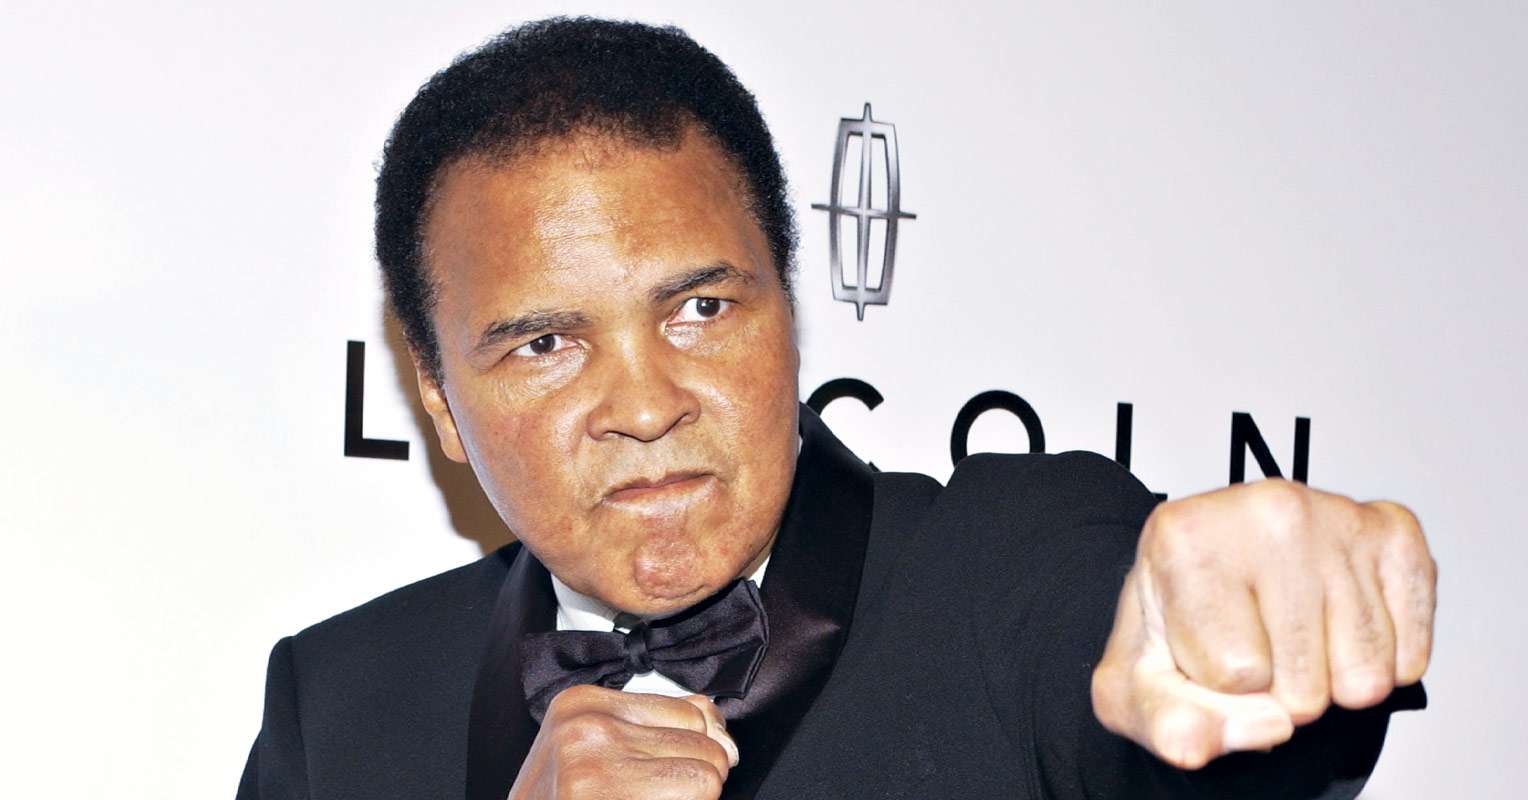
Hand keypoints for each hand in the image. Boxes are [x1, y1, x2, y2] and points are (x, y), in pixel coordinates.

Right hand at [508, 685, 738, 799]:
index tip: (667, 772)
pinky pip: (693, 799)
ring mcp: (594, 768)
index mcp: (583, 702)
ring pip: (706, 777)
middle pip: (704, 744)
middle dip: (697, 776)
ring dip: (692, 799)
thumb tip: (725, 738)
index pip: (692, 712)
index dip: (695, 749)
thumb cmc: (558, 797)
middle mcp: (588, 728)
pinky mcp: (601, 799)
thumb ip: (661, 725)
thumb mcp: (597, 747)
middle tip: (655, 795)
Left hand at [1091, 479, 1436, 769]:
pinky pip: (1410, 656)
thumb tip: (1222, 738)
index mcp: (1183, 536)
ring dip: (1333, 681)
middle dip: (1281, 691)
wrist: (1222, 575)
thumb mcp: (1137, 685)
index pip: (1236, 674)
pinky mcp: (1396, 534)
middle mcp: (1265, 508)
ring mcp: (1337, 515)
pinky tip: (1337, 627)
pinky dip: (1381, 664)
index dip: (1219, 682)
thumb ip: (1163, 722)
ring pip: (1366, 678)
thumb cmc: (1180, 622)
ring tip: (1293, 635)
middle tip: (1254, 642)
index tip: (1204, 640)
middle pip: (1306, 684)